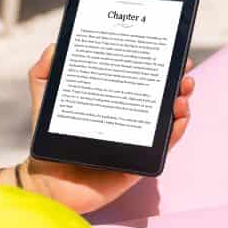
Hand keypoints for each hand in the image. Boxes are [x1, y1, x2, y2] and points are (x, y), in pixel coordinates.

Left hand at [24, 44, 194, 213]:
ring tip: (182, 94)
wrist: (45, 180)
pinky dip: (175, 134)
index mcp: (112, 104)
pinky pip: (162, 149)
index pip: (139, 82)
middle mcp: (128, 122)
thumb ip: (44, 73)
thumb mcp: (45, 100)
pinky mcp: (137, 165)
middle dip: (177, 83)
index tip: (168, 52)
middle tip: (184, 71)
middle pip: (160, 99)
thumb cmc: (49, 140)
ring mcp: (135, 143)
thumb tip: (55, 47)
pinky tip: (178, 120)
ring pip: (167, 122)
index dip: (156, 68)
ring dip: (181, 105)